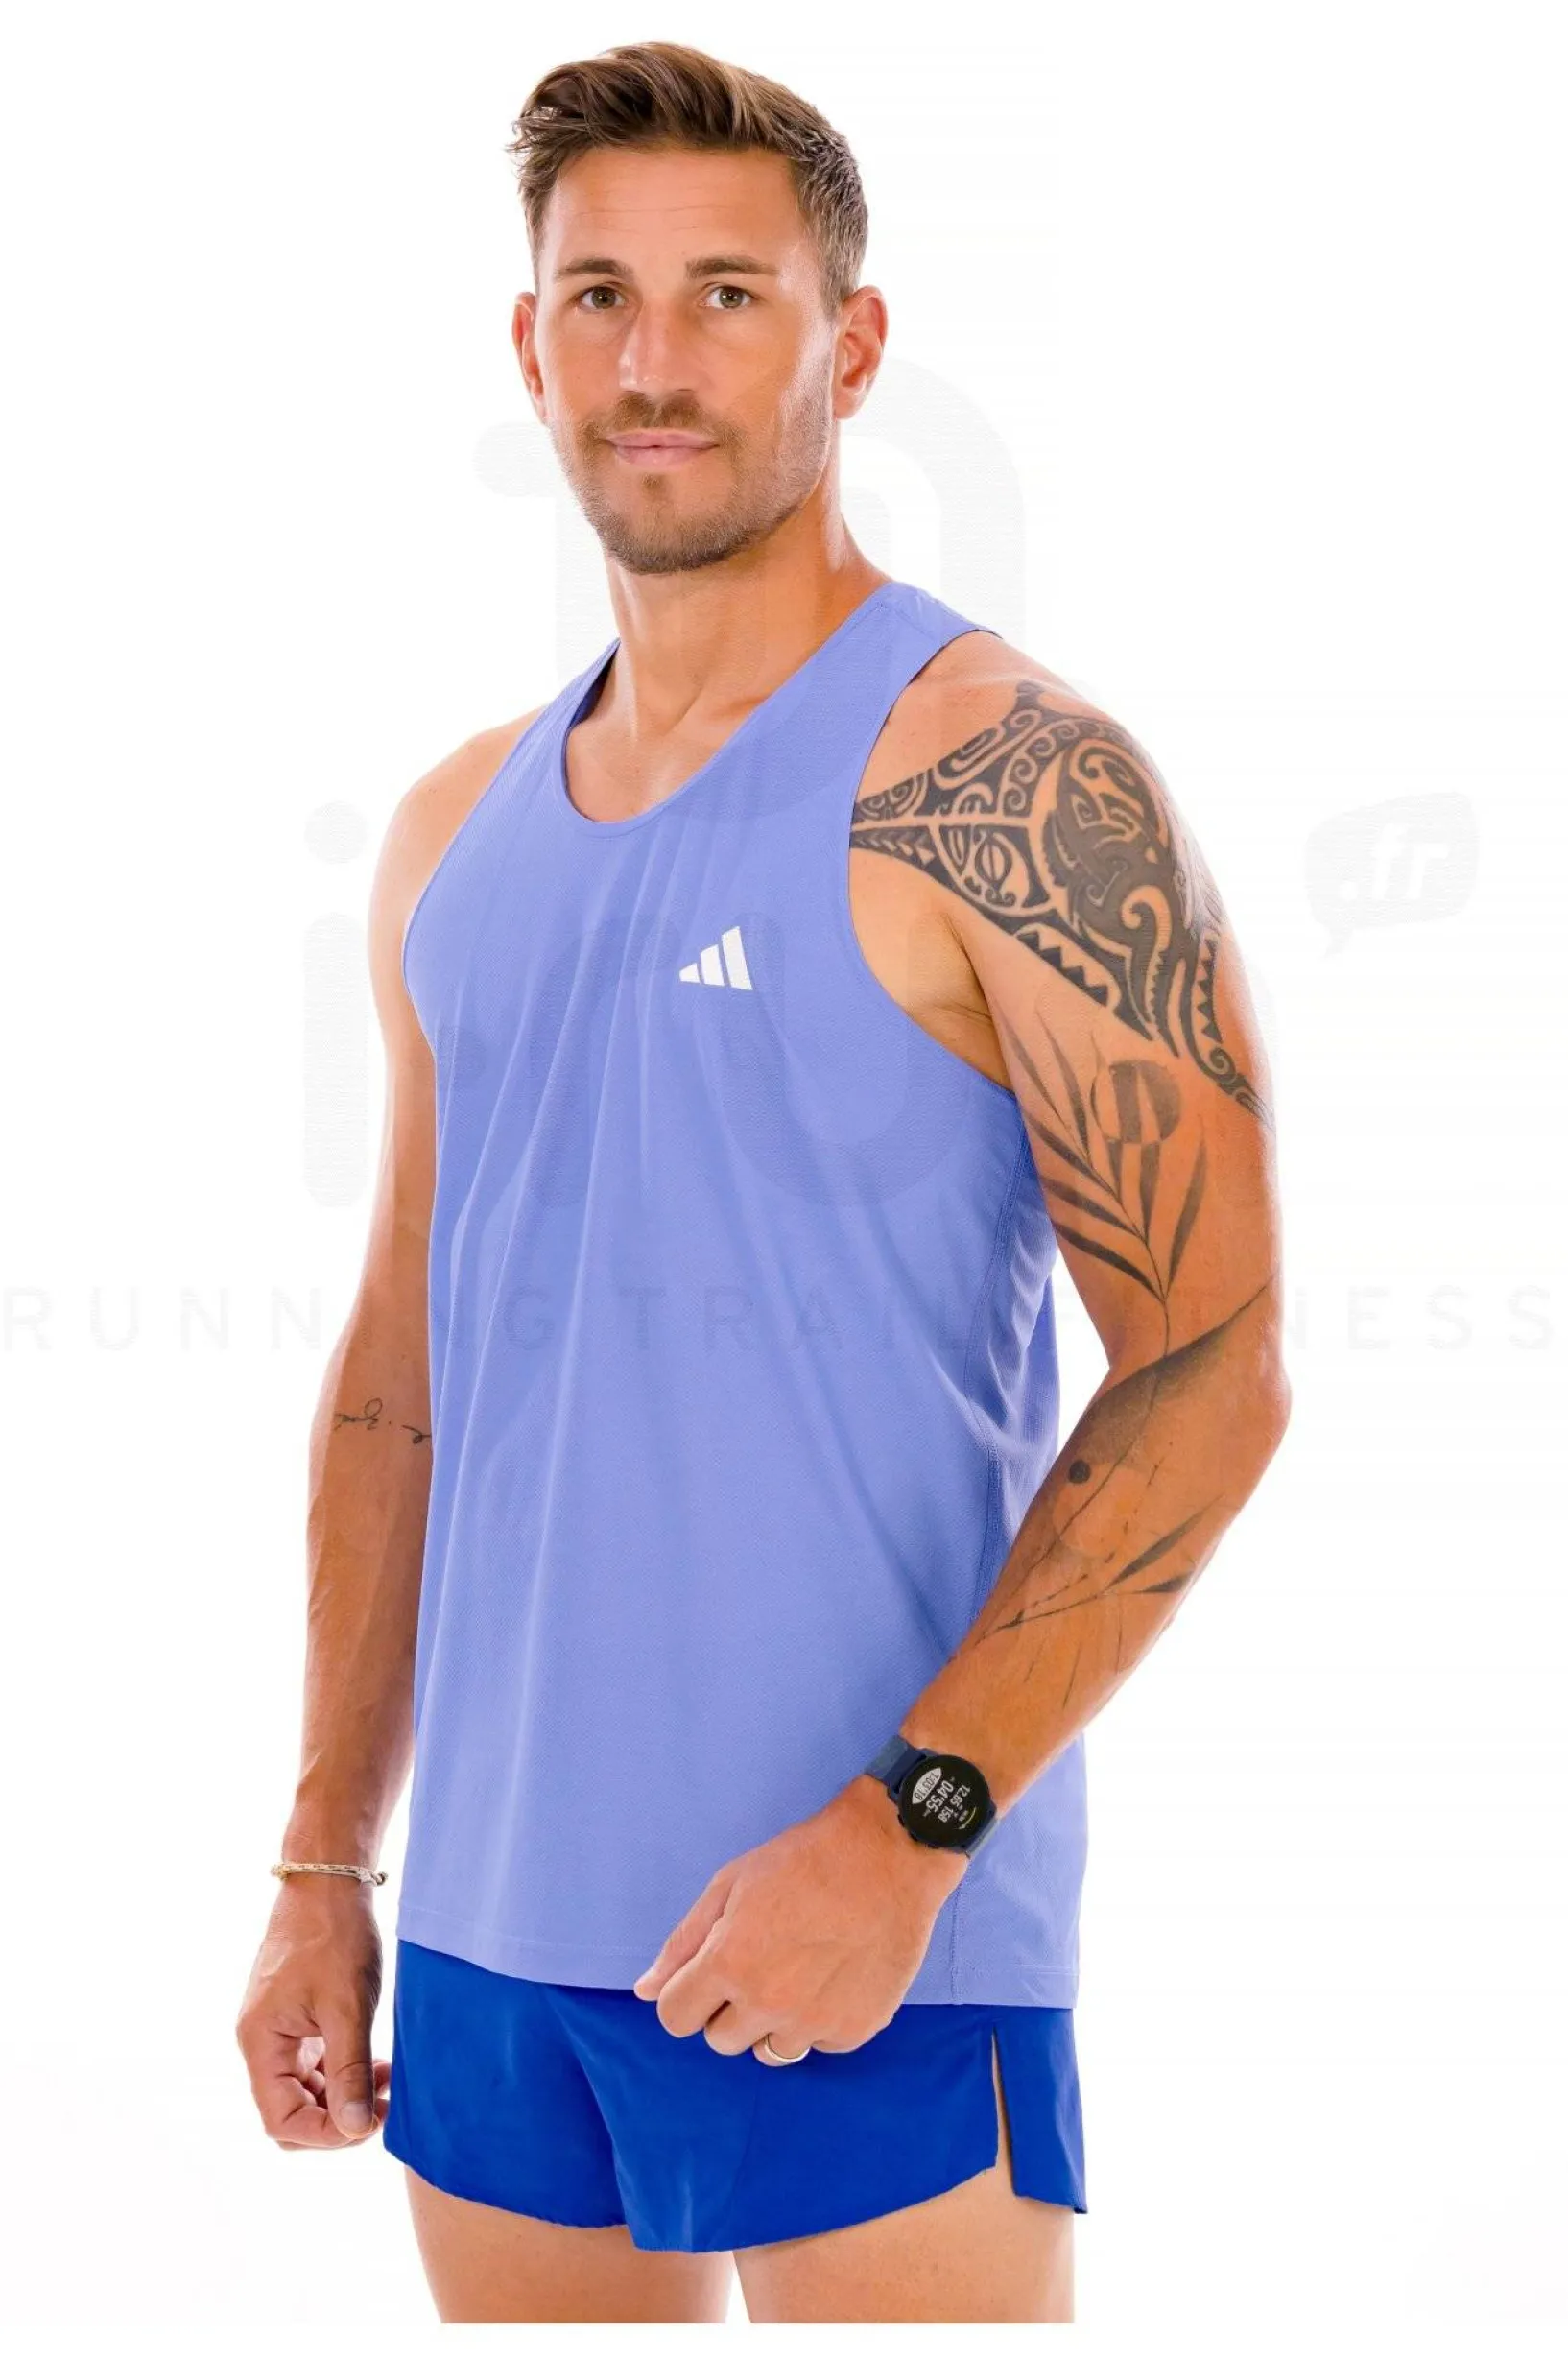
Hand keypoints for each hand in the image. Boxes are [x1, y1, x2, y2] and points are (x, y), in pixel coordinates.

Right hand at [235, 1877, 390, 2145]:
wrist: (329, 1878)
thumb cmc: (334, 1935)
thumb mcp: (348, 2008)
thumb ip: (350, 2072)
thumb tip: (356, 2130)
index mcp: (261, 2043)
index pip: (281, 2120)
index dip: (326, 2134)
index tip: (371, 2123)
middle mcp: (263, 2042)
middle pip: (290, 2112)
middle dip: (336, 2119)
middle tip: (383, 2107)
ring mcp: (280, 2031)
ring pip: (307, 2091)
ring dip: (344, 2096)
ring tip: (388, 2082)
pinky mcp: (298, 2018)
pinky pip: (316, 2065)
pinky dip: (345, 2072)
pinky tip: (378, 2064)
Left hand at [631, 1778, 966, 2060]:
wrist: (889, 1854)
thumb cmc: (803, 1860)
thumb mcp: (730, 1884)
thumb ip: (684, 1943)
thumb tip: (645, 1992)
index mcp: (729, 1964)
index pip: (675, 2018)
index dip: (686, 1996)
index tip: (708, 1975)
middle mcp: (768, 2002)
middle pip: (720, 2040)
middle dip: (729, 2008)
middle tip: (760, 1963)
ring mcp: (814, 2022)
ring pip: (769, 2051)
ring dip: (773, 2021)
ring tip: (799, 1971)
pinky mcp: (855, 2029)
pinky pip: (817, 2045)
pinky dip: (819, 2021)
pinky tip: (833, 1976)